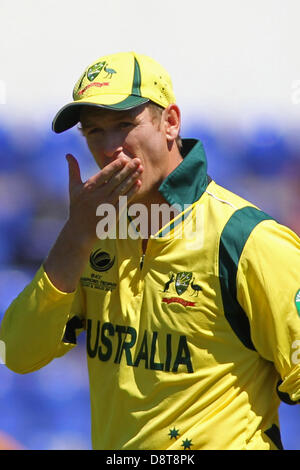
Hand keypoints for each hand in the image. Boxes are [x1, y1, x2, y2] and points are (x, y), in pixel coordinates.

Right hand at [44, 154, 142, 291]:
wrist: (80, 230)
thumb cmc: (76, 207)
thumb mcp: (73, 188)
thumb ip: (73, 170)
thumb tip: (68, 154)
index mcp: (88, 188)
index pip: (104, 174)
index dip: (115, 166)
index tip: (124, 159)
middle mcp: (98, 196)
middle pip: (116, 180)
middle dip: (128, 169)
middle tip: (138, 160)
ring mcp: (106, 205)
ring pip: (122, 189)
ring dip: (133, 178)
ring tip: (141, 169)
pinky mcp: (113, 213)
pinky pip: (124, 200)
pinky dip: (132, 191)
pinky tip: (138, 183)